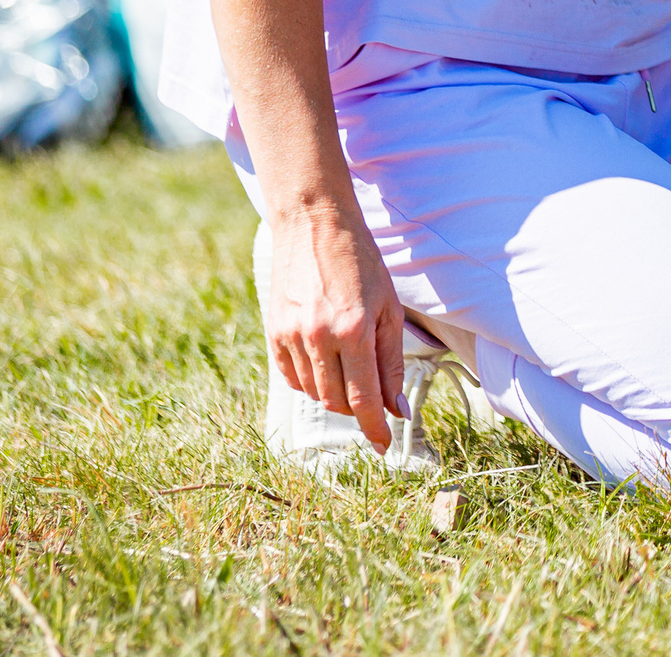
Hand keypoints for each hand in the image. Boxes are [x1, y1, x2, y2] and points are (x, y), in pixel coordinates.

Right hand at [263, 201, 405, 450]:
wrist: (314, 223)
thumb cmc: (361, 262)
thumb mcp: (388, 308)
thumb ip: (392, 362)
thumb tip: (397, 408)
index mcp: (353, 331)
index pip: (363, 398)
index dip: (375, 427)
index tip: (384, 446)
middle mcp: (318, 337)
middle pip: (337, 402)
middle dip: (358, 410)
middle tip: (374, 400)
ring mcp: (291, 335)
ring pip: (314, 392)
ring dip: (335, 396)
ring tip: (352, 373)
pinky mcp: (274, 331)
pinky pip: (292, 376)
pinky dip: (311, 382)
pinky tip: (326, 366)